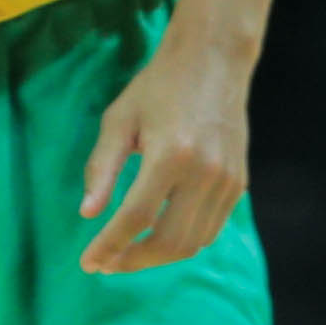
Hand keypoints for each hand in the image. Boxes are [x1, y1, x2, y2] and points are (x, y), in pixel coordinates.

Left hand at [78, 24, 251, 274]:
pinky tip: (158, 236)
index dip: (109, 246)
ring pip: (192, 244)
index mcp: (171, 154)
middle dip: (133, 260)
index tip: (88, 263)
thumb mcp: (119, 120)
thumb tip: (87, 214)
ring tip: (129, 252)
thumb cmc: (158, 87)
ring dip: (157, 257)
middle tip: (107, 262)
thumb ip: (102, 169)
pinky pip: (210, 230)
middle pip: (168, 242)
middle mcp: (204, 172)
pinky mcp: (238, 183)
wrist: (213, 61)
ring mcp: (227, 181)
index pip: (136, 218)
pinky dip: (183, 243)